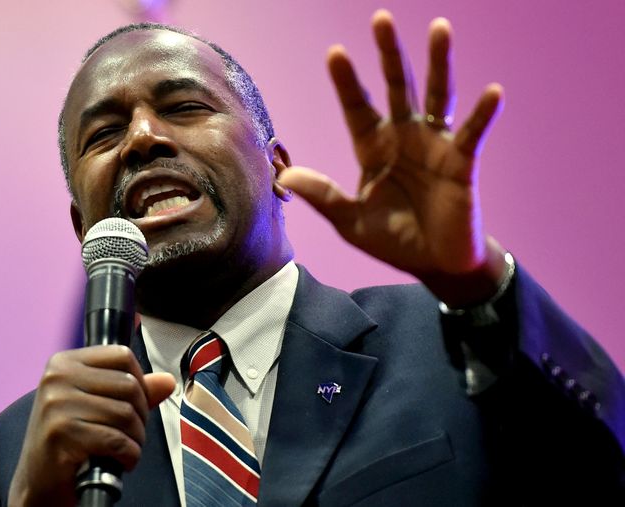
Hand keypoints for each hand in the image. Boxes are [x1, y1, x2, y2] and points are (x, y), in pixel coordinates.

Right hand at [8, 346, 174, 506]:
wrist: (38, 482)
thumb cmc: (68, 440)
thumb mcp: (96, 405)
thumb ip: (132, 390)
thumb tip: (168, 381)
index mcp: (64, 362)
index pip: (122, 355)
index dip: (140, 381)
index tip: (136, 403)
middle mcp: (57, 378)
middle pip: (129, 385)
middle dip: (141, 415)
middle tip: (132, 433)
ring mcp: (57, 404)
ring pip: (126, 414)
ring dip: (136, 438)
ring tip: (126, 449)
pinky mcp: (61, 433)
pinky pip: (117, 440)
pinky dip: (129, 455)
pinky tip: (121, 462)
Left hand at [279, 10, 506, 304]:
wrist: (434, 264)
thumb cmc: (393, 240)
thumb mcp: (351, 222)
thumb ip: (324, 196)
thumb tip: (286, 175)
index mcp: (373, 149)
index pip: (357, 109)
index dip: (347, 82)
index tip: (336, 52)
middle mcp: (403, 137)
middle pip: (396, 88)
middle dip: (389, 55)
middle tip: (381, 19)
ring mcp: (435, 145)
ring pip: (437, 96)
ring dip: (439, 63)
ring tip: (440, 28)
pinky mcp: (462, 161)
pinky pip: (472, 133)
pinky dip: (483, 113)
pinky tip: (492, 91)